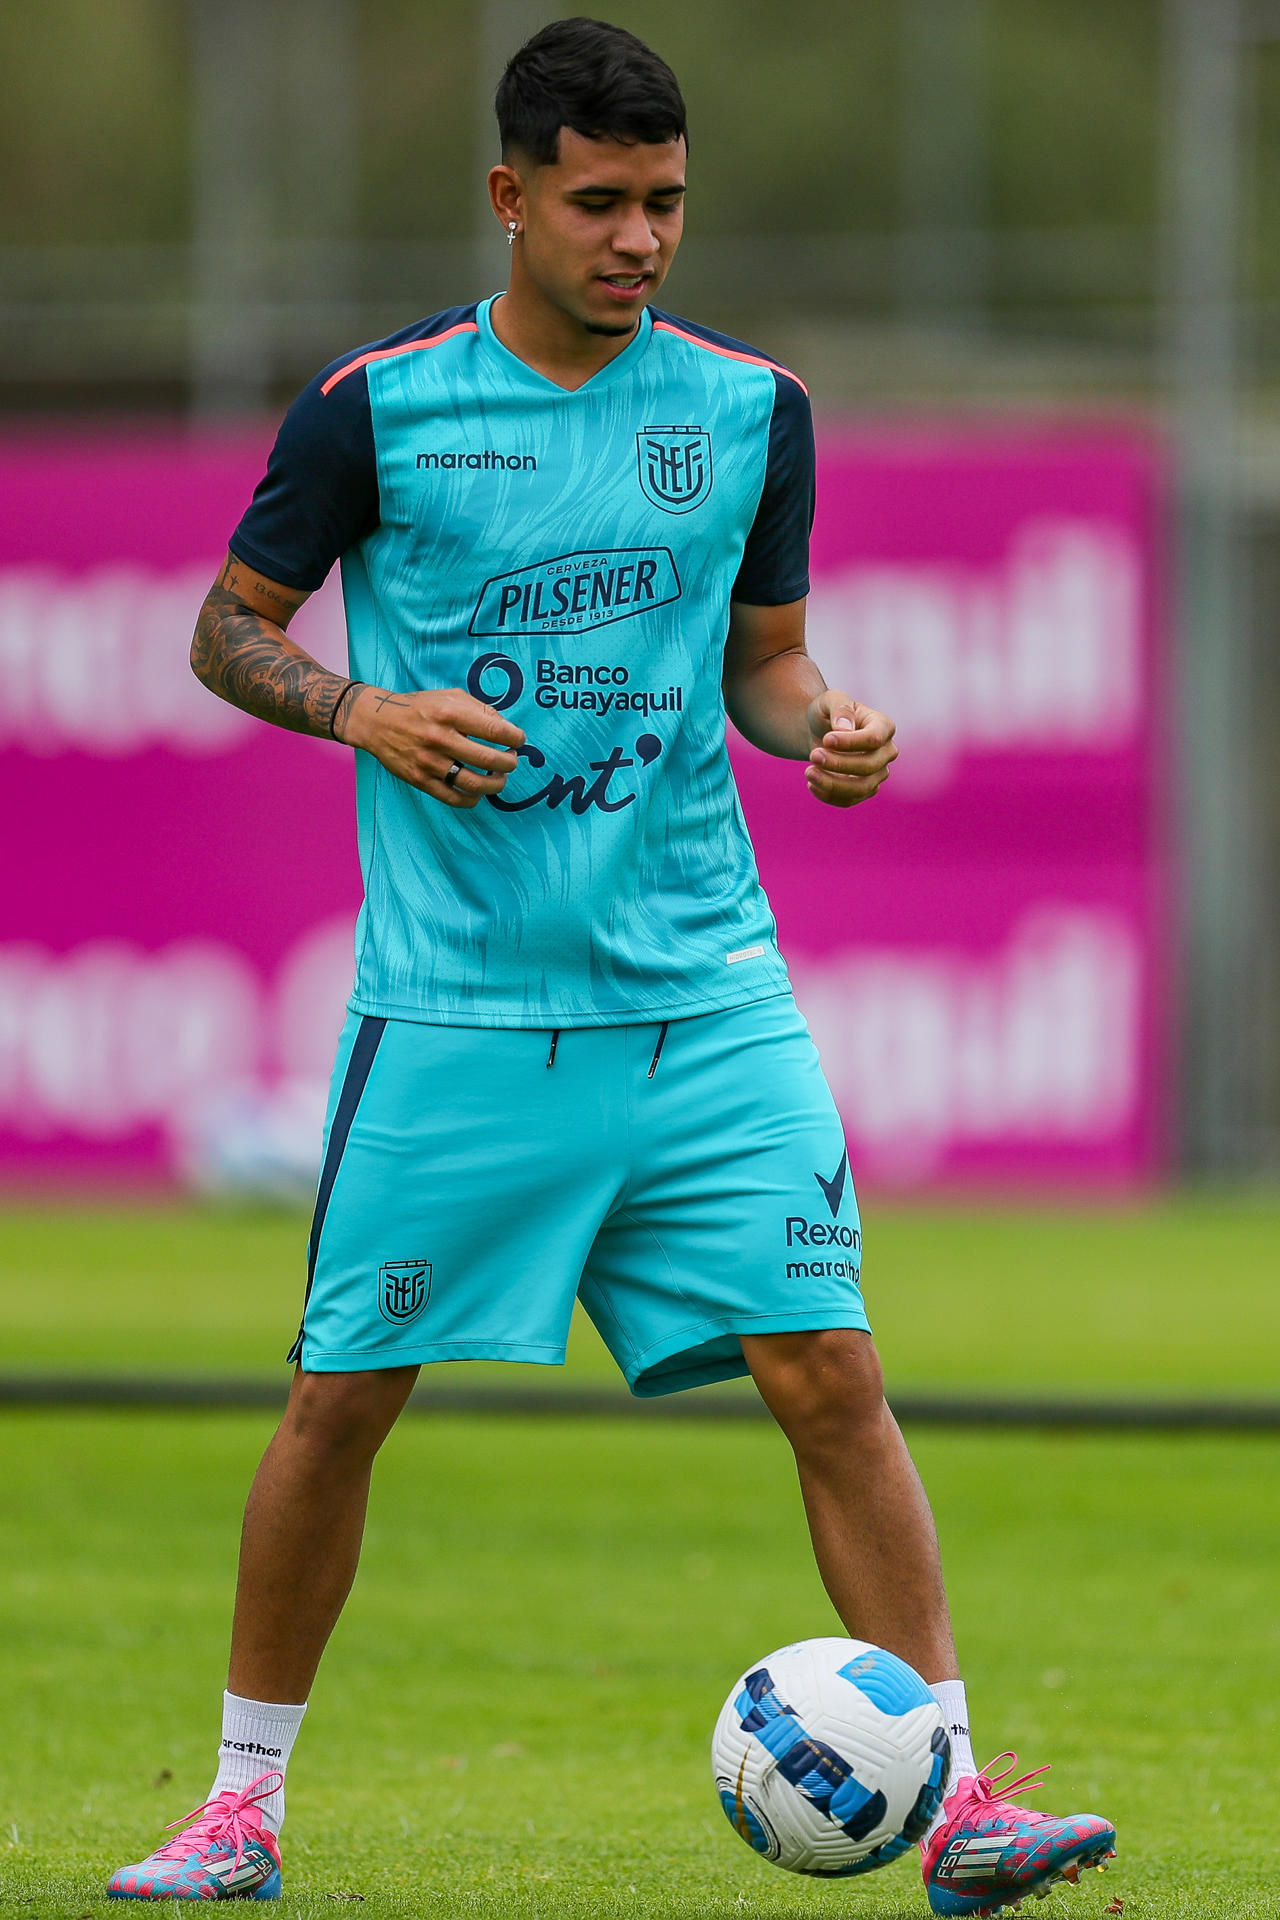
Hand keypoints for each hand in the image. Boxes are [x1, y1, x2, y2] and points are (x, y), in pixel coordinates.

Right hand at [341, 686, 524, 808]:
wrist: (377, 722)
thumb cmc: (419, 707)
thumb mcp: (449, 697)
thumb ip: (479, 709)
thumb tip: (506, 728)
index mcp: (450, 713)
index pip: (494, 730)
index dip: (514, 737)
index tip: (519, 740)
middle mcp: (440, 738)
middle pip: (488, 759)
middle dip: (509, 763)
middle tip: (511, 760)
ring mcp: (429, 762)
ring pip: (474, 784)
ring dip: (495, 784)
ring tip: (499, 778)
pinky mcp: (420, 780)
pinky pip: (454, 798)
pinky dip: (472, 799)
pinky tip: (478, 792)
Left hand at [804, 690, 896, 807]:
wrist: (819, 732)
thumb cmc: (828, 713)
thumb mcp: (830, 700)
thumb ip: (839, 707)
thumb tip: (844, 728)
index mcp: (883, 726)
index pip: (874, 739)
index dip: (850, 743)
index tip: (826, 739)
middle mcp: (887, 751)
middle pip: (869, 766)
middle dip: (839, 764)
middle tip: (813, 755)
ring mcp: (878, 773)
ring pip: (861, 788)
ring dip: (832, 784)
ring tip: (808, 772)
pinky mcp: (865, 790)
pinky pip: (850, 800)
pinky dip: (829, 795)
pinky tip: (811, 784)